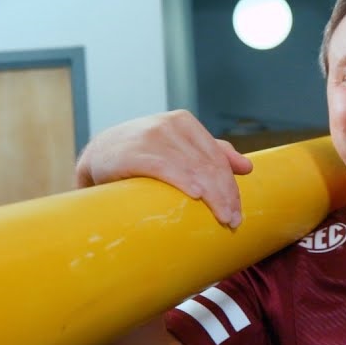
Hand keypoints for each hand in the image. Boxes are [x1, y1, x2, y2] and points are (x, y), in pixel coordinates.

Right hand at [75, 110, 252, 227]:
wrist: (98, 155)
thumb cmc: (142, 155)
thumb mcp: (177, 149)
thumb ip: (210, 154)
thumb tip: (248, 168)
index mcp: (185, 123)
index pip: (217, 158)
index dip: (230, 186)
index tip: (238, 212)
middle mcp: (170, 125)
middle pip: (208, 164)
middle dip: (225, 195)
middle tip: (233, 222)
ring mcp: (151, 136)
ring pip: (192, 167)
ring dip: (211, 195)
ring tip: (222, 219)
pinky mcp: (132, 151)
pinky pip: (163, 166)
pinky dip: (182, 180)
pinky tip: (196, 194)